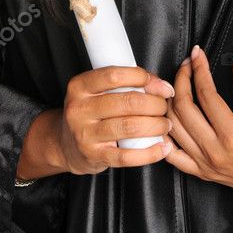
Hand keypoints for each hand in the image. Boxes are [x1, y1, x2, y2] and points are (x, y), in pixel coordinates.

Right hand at [59, 64, 174, 174]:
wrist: (67, 144)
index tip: (160, 86)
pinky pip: (126, 156)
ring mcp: (85, 134)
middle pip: (127, 102)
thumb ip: (125, 83)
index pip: (114, 75)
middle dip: (155, 104)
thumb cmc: (91, 112)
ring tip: (165, 124)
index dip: (143, 78)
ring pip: (130, 127)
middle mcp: (79, 109)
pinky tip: (162, 147)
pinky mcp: (94, 156)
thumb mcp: (98, 91)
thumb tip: (160, 86)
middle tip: (164, 107)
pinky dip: (150, 153)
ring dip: (156, 125)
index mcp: (80, 86)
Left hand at [163, 44, 232, 202]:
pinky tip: (166, 120)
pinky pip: (173, 156)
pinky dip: (165, 137)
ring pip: (173, 129)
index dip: (199, 70)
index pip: (205, 94)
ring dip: (170, 103)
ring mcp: (206, 165)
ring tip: (177, 85)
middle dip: (181, 80)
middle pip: (183, 109)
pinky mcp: (202, 173)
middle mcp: (215, 152)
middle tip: (187, 66)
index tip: (198, 55)